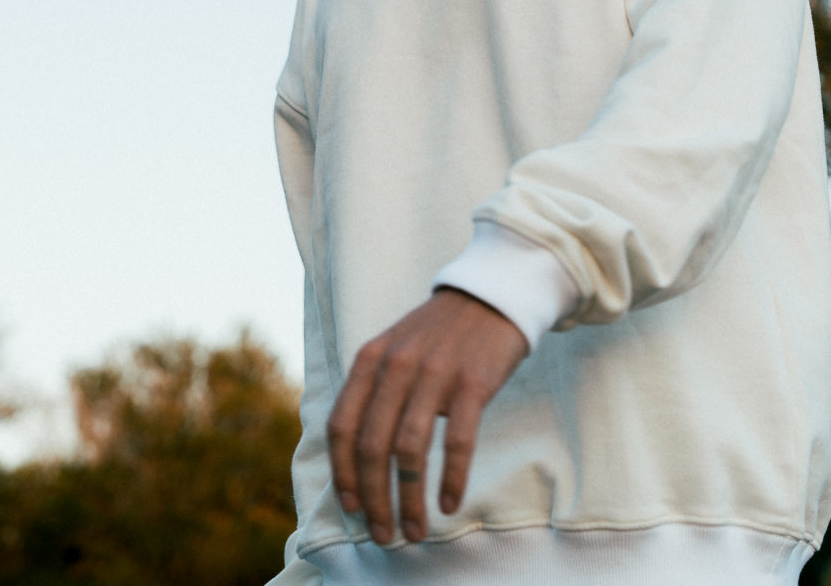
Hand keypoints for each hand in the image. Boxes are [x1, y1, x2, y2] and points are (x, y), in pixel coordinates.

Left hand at [326, 288, 527, 545]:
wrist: (489, 296)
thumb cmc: (438, 333)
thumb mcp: (393, 348)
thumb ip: (372, 390)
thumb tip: (354, 456)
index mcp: (370, 358)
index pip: (341, 425)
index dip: (343, 472)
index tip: (352, 507)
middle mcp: (396, 365)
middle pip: (372, 445)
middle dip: (375, 498)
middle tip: (384, 534)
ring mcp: (434, 373)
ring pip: (410, 450)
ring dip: (409, 499)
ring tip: (415, 530)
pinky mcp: (472, 382)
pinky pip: (457, 441)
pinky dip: (451, 478)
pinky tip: (449, 503)